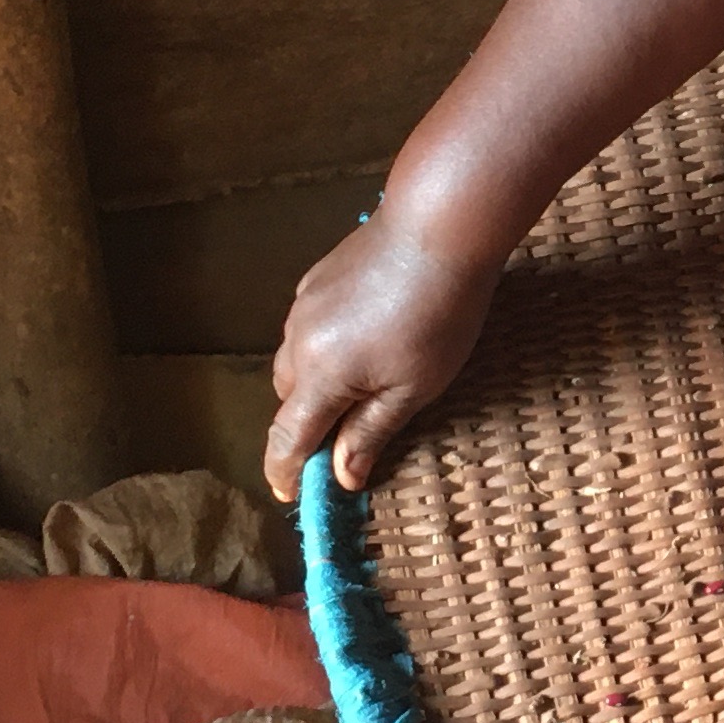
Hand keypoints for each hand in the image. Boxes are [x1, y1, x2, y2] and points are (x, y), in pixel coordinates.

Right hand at [263, 216, 502, 497]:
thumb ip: (371, 432)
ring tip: (366, 379)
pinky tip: (366, 335)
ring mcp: (302, 305)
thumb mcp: (415, 387)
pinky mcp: (314, 278)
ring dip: (317, 382)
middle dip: (310, 422)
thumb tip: (343, 476)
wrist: (439, 229)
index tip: (289, 493)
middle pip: (289, 398)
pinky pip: (307, 328)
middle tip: (351, 431)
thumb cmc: (439, 315)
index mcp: (321, 375)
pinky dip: (324, 346)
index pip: (287, 437)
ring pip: (295, 361)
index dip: (284, 470)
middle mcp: (298, 340)